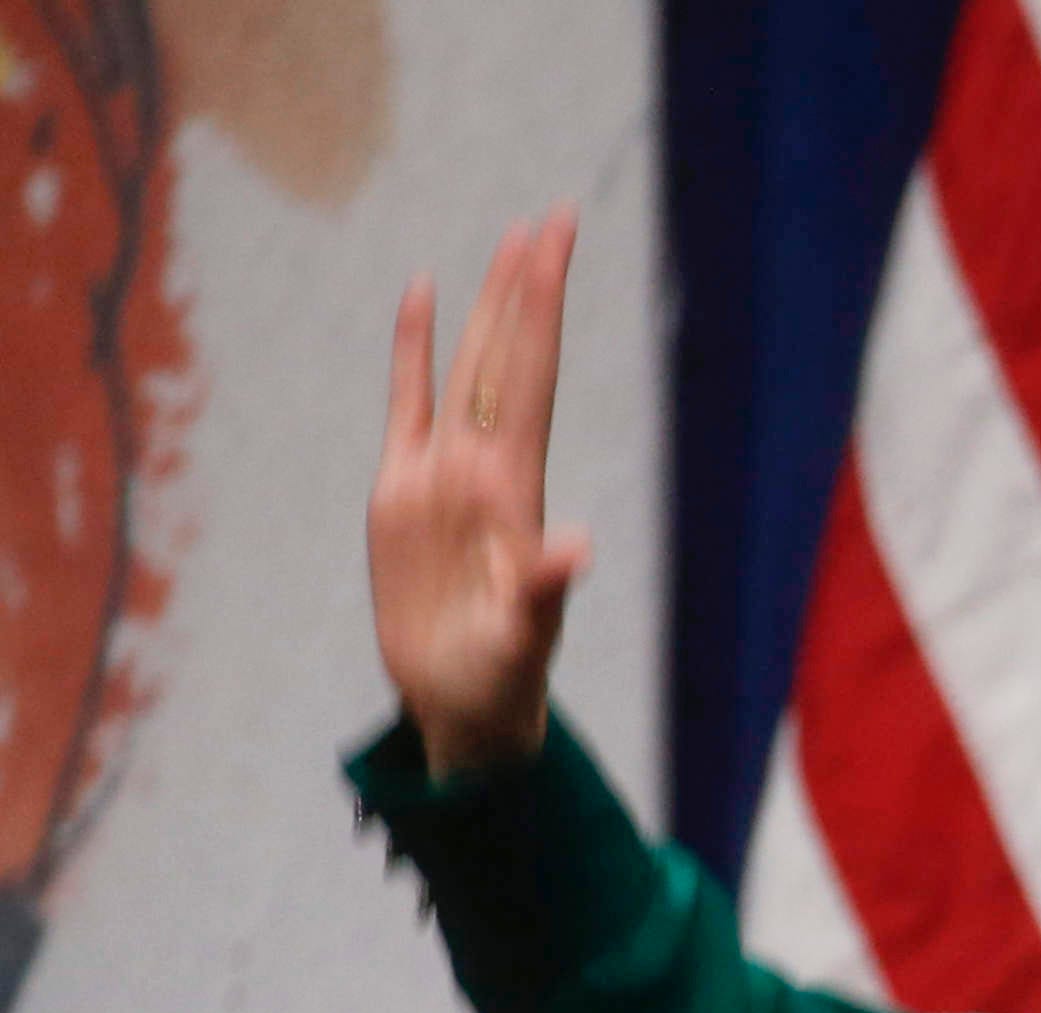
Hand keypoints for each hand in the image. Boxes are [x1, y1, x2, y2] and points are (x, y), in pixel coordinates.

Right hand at [370, 209, 591, 776]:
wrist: (462, 705)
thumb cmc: (501, 679)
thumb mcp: (523, 638)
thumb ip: (542, 591)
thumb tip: (574, 549)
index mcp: (517, 490)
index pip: (533, 377)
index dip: (542, 311)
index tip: (557, 247)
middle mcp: (486, 467)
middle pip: (509, 355)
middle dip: (528, 287)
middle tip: (550, 216)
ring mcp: (445, 473)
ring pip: (468, 366)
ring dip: (487, 306)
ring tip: (509, 241)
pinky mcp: (402, 490)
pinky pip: (408, 401)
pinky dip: (415, 349)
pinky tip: (423, 297)